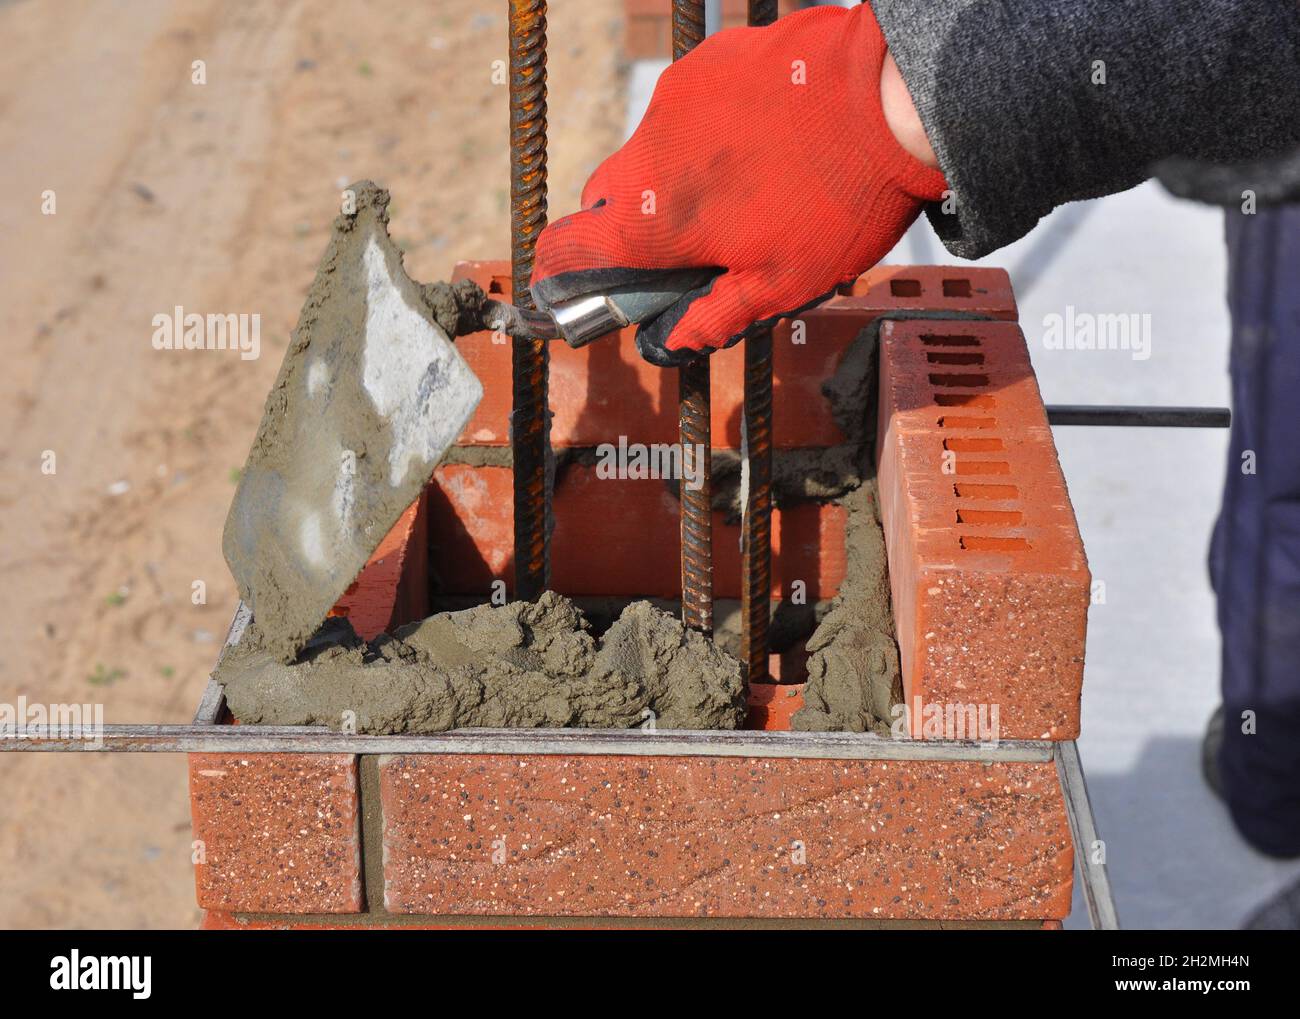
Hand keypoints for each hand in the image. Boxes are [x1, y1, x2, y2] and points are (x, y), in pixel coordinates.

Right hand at [530, 3, 945, 365]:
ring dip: (680, 174)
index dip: (559, 273)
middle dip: (631, 225)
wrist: (894, 98)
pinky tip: (768, 139)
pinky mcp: (713, 60)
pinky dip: (712, 128)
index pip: (567, 248)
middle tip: (684, 244)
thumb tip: (671, 343)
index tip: (567, 284)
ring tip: (749, 185)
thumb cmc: (838, 203)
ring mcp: (679, 97)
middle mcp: (651, 150)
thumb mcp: (782, 285)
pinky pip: (692, 104)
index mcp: (655, 219)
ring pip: (655, 148)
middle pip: (608, 196)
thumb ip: (715, 317)